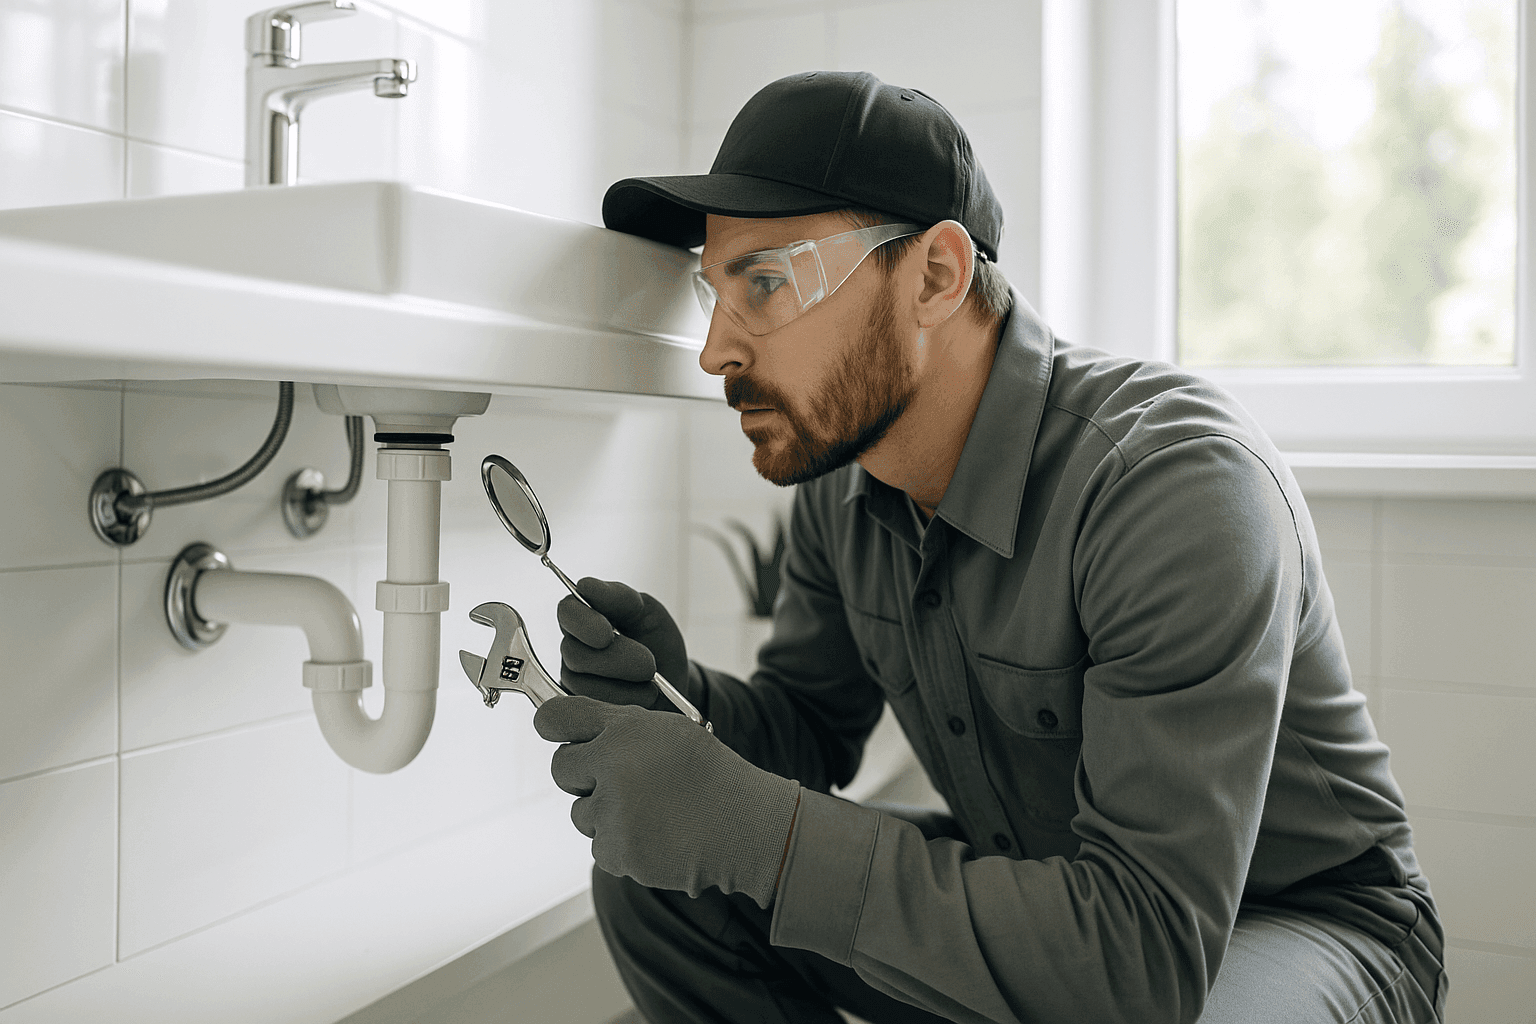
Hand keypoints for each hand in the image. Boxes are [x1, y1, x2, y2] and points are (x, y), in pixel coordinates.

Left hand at [535, 695, 800, 908]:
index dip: (551, 724)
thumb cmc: (707, 774)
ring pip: (579, 812)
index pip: (557, 716)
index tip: (553, 730)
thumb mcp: (669, 730)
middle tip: (621, 780)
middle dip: (582, 775)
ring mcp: (613, 811)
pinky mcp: (617, 851)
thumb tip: (565, 725)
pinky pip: (598, 845)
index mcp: (625, 729)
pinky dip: (621, 844)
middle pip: (561, 767)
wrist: (744, 826)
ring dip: (604, 814)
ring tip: (650, 811)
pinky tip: (655, 835)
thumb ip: (618, 725)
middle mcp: (613, 765)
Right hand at [558, 578, 687, 710]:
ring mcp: (574, 682)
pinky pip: (591, 711)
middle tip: (649, 665)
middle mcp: (573, 649)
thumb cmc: (657, 643)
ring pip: (582, 685)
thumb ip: (619, 597)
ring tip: (651, 685)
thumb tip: (586, 586)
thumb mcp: (648, 612)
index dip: (583, 622)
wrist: (674, 685)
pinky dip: (623, 704)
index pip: (567, 611)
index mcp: (585, 617)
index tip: (607, 633)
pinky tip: (642, 700)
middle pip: (574, 653)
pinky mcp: (581, 712)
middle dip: (616, 660)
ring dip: (624, 685)